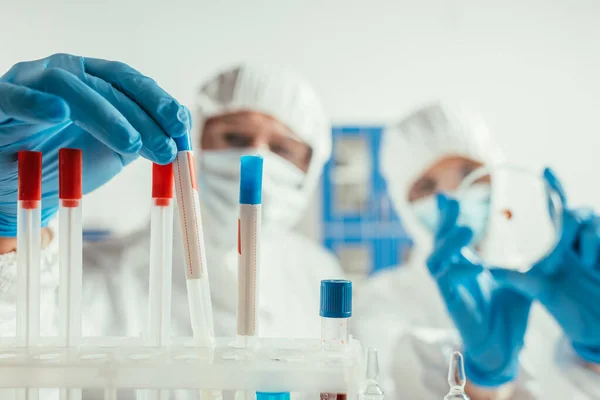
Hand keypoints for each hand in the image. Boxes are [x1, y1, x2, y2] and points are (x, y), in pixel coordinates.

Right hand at [0, 53, 189, 236]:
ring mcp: (30, 83)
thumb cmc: (63, 162)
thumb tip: (178, 140)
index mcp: (93, 82)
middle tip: (166, 146)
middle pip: (108, 84)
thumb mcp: (112, 152)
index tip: (182, 127)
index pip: (131, 82)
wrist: (11, 187)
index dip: (159, 101)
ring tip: (130, 144)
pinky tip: (59, 113)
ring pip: (68, 85)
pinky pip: (13, 96)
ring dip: (105, 114)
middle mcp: (64, 74)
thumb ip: (142, 142)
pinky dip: (35, 102)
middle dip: (143, 115)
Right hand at [427, 194, 531, 386]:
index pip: (450, 234)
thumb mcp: (516, 278)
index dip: (447, 215)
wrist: (501, 345)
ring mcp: (449, 288)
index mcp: (463, 264)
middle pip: (437, 241)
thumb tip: (538, 241)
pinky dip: (459, 271)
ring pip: (433, 260)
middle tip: (450, 201)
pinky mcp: (452, 303)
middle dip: (442, 221)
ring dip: (446, 243)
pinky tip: (478, 267)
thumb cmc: (506, 312)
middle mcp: (452, 273)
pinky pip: (447, 282)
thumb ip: (519, 261)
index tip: (447, 196)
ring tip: (466, 230)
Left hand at [492, 168, 599, 364]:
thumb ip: (519, 280)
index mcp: (559, 248)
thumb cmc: (569, 311)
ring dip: (590, 245)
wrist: (599, 328)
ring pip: (592, 223)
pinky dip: (598, 253)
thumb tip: (489, 271)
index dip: (554, 188)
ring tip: (589, 268)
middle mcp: (581, 244)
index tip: (545, 168)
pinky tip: (597, 269)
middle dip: (571, 229)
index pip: (556, 209)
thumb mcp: (542, 292)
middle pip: (578, 214)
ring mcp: (597, 249)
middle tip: (571, 255)